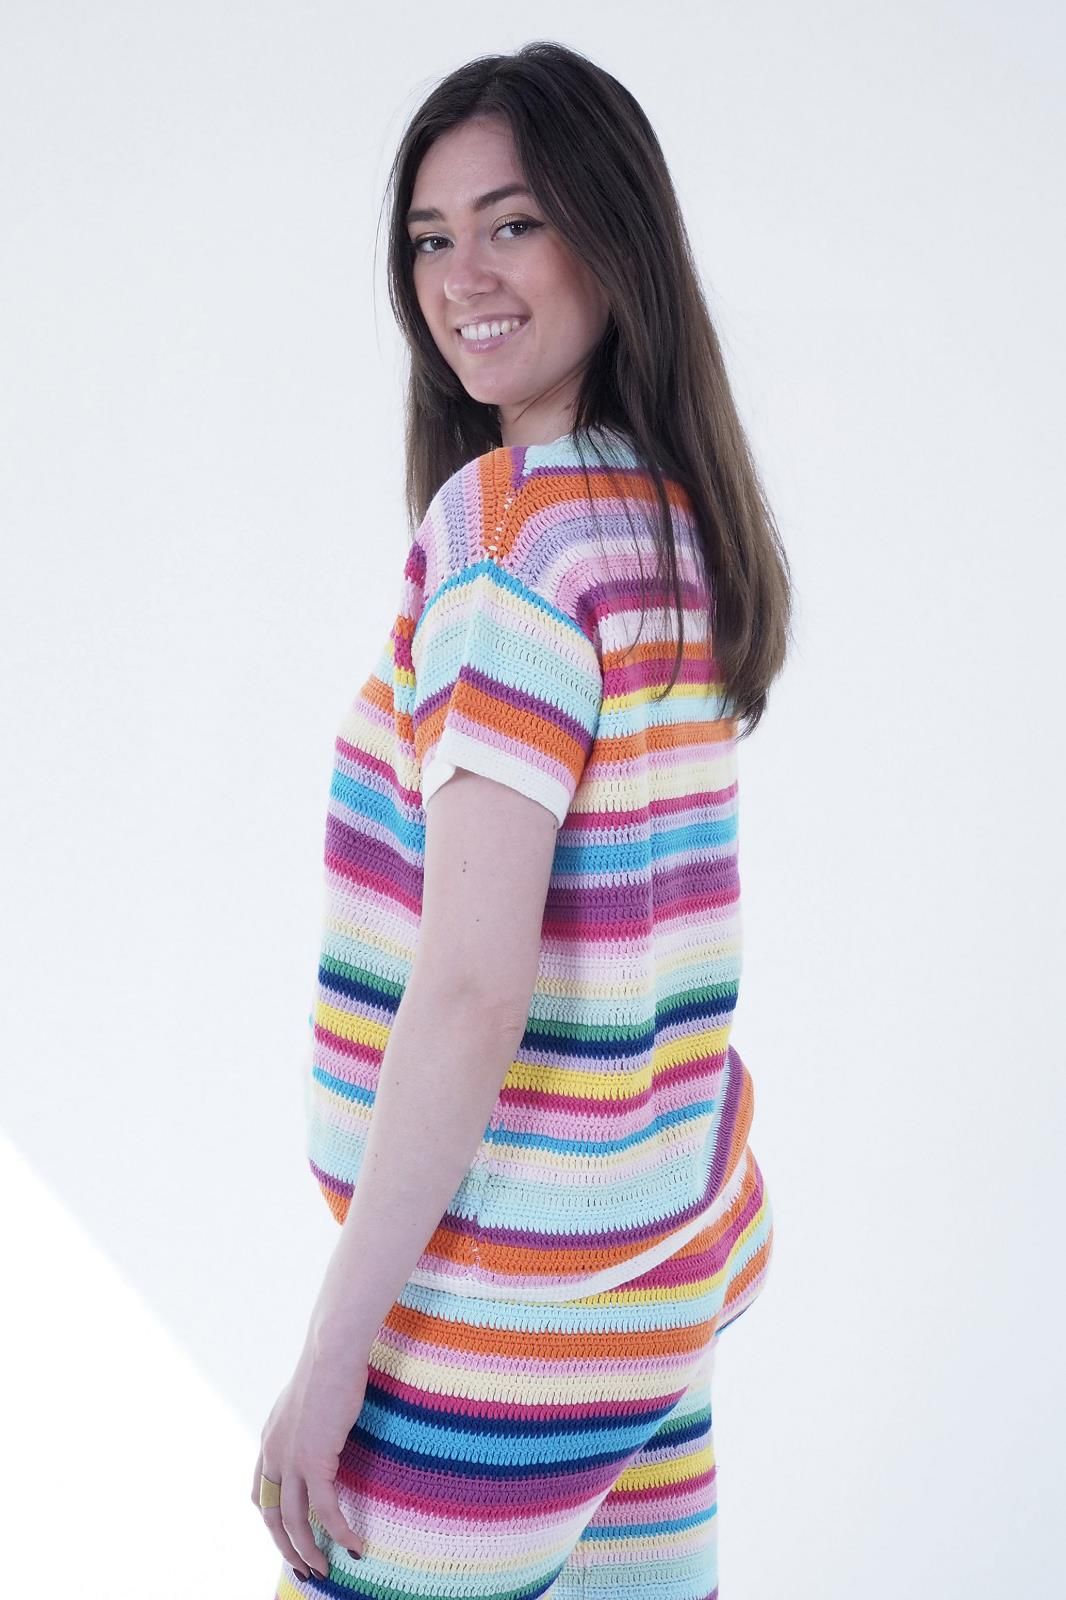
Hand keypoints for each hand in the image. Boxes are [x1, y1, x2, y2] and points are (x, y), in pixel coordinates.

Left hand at [251, 1338, 367, 1580]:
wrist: (331, 1351)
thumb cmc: (328, 1365)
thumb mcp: (307, 1399)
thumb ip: (307, 1421)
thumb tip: (322, 1426)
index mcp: (270, 1439)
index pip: (260, 1491)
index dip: (271, 1518)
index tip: (287, 1534)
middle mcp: (274, 1453)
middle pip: (273, 1516)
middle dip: (287, 1547)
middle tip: (306, 1568)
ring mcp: (291, 1459)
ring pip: (295, 1521)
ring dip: (309, 1550)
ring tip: (326, 1568)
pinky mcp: (315, 1460)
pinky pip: (326, 1509)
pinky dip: (339, 1531)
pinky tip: (354, 1544)